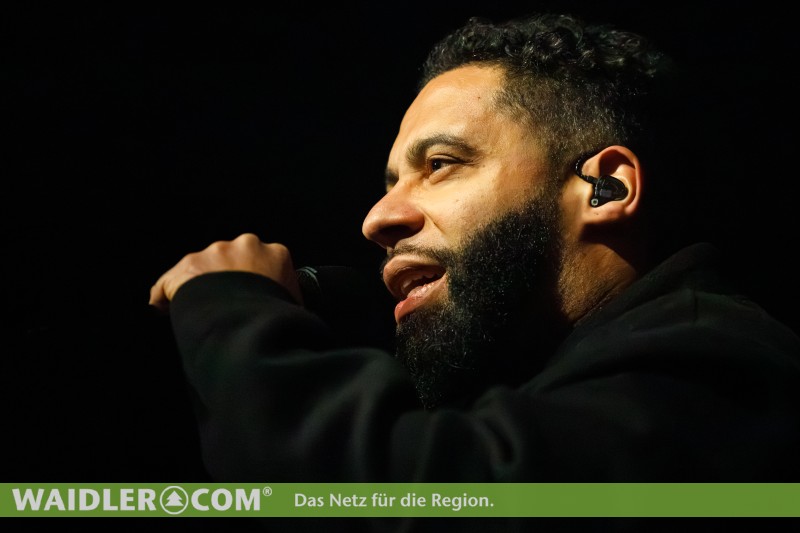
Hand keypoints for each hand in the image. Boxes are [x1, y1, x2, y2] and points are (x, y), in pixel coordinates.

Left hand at [149, 233, 302, 311]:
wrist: (254, 326)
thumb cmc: (278, 318)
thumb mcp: (296, 303)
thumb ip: (287, 296)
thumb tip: (290, 313)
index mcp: (276, 254)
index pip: (263, 264)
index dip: (255, 282)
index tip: (250, 298)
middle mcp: (246, 245)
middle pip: (232, 261)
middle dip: (227, 280)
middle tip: (227, 307)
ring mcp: (215, 253)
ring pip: (202, 268)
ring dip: (201, 286)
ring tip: (201, 312)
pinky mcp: (188, 267)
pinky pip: (170, 282)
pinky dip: (166, 296)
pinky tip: (165, 311)